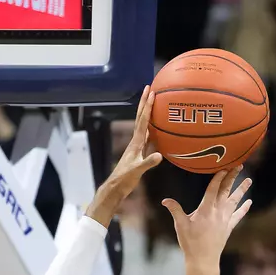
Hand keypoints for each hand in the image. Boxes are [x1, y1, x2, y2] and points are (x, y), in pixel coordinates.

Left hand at [87, 87, 161, 226]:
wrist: (116, 187)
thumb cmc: (125, 179)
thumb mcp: (137, 171)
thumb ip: (147, 163)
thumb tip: (159, 156)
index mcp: (135, 143)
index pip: (142, 120)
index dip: (147, 106)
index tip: (151, 92)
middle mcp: (135, 141)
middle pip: (141, 118)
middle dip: (145, 103)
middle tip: (149, 88)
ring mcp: (137, 147)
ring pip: (144, 125)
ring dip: (148, 113)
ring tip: (153, 102)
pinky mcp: (139, 154)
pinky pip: (148, 137)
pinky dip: (152, 130)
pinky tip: (157, 128)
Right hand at [161, 168, 252, 268]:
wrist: (203, 260)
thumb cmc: (190, 243)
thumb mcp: (180, 225)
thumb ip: (175, 210)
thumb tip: (165, 200)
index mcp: (205, 209)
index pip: (213, 189)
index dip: (218, 177)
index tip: (224, 166)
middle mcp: (217, 212)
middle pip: (226, 191)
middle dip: (232, 177)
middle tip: (238, 165)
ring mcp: (225, 220)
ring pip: (234, 201)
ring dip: (241, 189)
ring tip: (249, 179)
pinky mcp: (228, 228)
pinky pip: (238, 216)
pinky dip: (244, 209)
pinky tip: (249, 202)